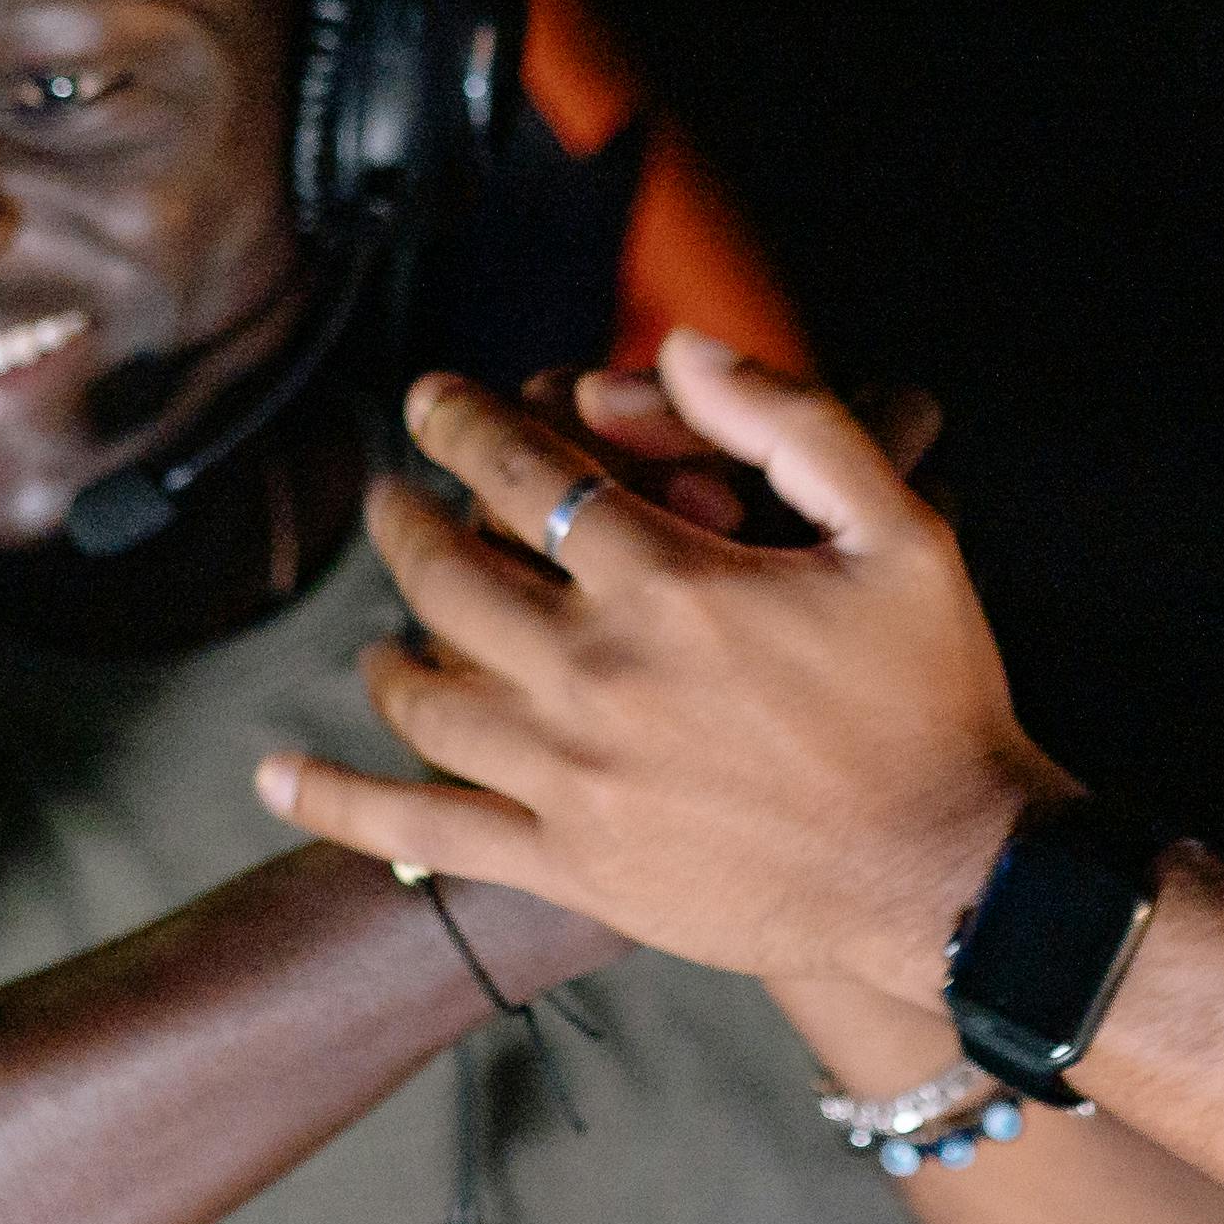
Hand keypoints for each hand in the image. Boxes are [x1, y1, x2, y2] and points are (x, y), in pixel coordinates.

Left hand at [253, 332, 1046, 999]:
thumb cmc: (934, 695)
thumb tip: (678, 350)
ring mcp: (572, 778)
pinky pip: (424, 830)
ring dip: (387, 643)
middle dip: (407, 518)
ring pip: (425, 694)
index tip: (429, 401)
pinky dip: (337, 801)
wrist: (948, 873)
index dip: (462, 424)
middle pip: (450, 575)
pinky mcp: (569, 866)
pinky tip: (275, 774)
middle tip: (393, 496)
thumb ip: (793, 422)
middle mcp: (598, 675)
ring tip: (384, 622)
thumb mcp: (901, 528)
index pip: (525, 474)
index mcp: (669, 582)